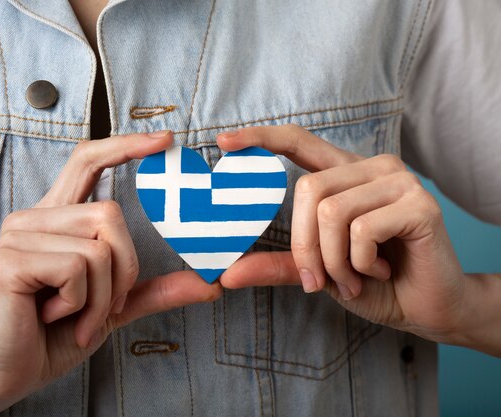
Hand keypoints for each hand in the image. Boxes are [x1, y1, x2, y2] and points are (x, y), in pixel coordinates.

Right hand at [0, 131, 221, 412]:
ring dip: (100, 296)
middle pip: (108, 214)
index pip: (88, 161)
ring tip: (74, 317)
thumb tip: (211, 284)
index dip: (124, 145)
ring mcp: (18, 235)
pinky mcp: (11, 260)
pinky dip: (81, 304)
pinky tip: (53, 316)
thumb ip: (155, 290)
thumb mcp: (114, 306)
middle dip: (123, 269)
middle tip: (102, 306)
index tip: (165, 139)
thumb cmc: (59, 334)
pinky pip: (77, 268)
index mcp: (57, 218)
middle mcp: (34, 217)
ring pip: (98, 247)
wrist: (13, 373)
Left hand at [217, 125, 465, 343]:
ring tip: (355, 278)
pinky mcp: (420, 203)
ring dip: (335, 261)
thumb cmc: (373, 283)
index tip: (223, 141)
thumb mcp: (318, 271)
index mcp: (345, 175)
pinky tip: (380, 270)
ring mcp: (399, 180)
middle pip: (308, 190)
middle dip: (306, 246)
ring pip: (332, 212)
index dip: (262, 137)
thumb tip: (227, 274)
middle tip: (323, 279)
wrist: (425, 308)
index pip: (299, 142)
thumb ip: (279, 265)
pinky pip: (363, 229)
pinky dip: (360, 263)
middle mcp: (372, 167)